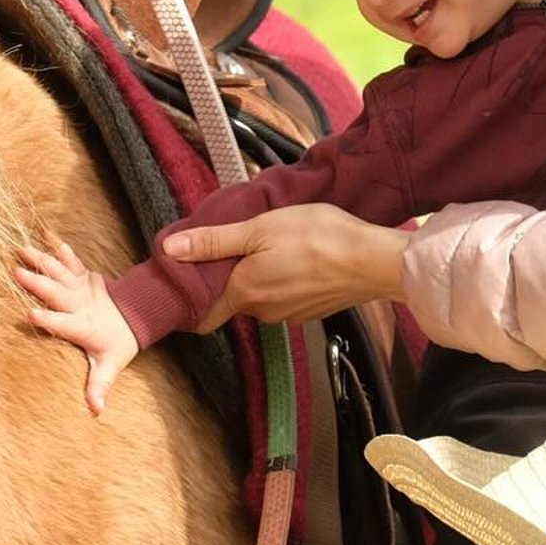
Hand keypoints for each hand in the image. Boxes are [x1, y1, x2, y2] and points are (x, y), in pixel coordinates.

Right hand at [16, 237, 138, 413]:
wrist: (136, 315)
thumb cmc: (116, 344)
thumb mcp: (110, 366)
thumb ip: (100, 385)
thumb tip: (97, 410)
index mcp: (84, 327)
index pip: (64, 324)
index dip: (49, 320)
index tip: (29, 314)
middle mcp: (81, 304)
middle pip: (57, 293)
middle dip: (39, 283)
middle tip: (17, 273)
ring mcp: (82, 287)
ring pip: (60, 272)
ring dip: (42, 261)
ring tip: (21, 250)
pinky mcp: (83, 276)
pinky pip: (70, 260)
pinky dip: (59, 247)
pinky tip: (46, 234)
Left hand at [161, 204, 408, 328]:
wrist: (374, 261)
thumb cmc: (319, 238)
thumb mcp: (259, 228)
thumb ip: (214, 242)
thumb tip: (171, 250)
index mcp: (244, 293)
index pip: (204, 315)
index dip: (193, 298)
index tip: (189, 280)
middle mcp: (263, 312)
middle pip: (233, 300)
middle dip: (230, 276)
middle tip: (237, 243)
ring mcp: (290, 314)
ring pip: (261, 297)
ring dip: (260, 276)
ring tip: (271, 245)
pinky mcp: (312, 310)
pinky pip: (286, 297)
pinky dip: (285, 280)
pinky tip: (297, 258)